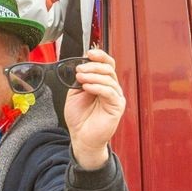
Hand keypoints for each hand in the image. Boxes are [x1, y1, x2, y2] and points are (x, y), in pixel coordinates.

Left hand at [64, 48, 125, 169]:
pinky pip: (109, 92)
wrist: (81, 137)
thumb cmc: (80, 118)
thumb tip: (80, 66)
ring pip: (109, 79)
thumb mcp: (74, 94)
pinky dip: (97, 86)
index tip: (89, 53)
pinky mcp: (117, 107)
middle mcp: (111, 88)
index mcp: (102, 83)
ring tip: (80, 78)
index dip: (100, 56)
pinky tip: (87, 87)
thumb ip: (78, 80)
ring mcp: (115, 97)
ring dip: (93, 75)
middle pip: (109, 69)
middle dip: (93, 66)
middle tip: (79, 69)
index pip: (107, 64)